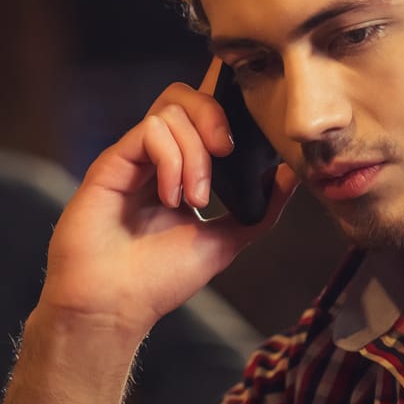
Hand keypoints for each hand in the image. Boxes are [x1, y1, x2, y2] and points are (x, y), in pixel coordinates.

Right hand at [40, 59, 296, 339]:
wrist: (114, 305)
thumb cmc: (158, 280)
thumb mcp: (225, 242)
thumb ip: (261, 211)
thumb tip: (291, 174)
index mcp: (178, 170)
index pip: (200, 117)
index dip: (224, 115)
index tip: (242, 148)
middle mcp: (153, 158)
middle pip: (183, 97)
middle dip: (214, 117)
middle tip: (225, 154)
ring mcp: (131, 158)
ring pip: (170, 111)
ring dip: (195, 153)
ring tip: (194, 199)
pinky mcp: (111, 163)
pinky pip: (150, 131)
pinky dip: (171, 159)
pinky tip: (171, 197)